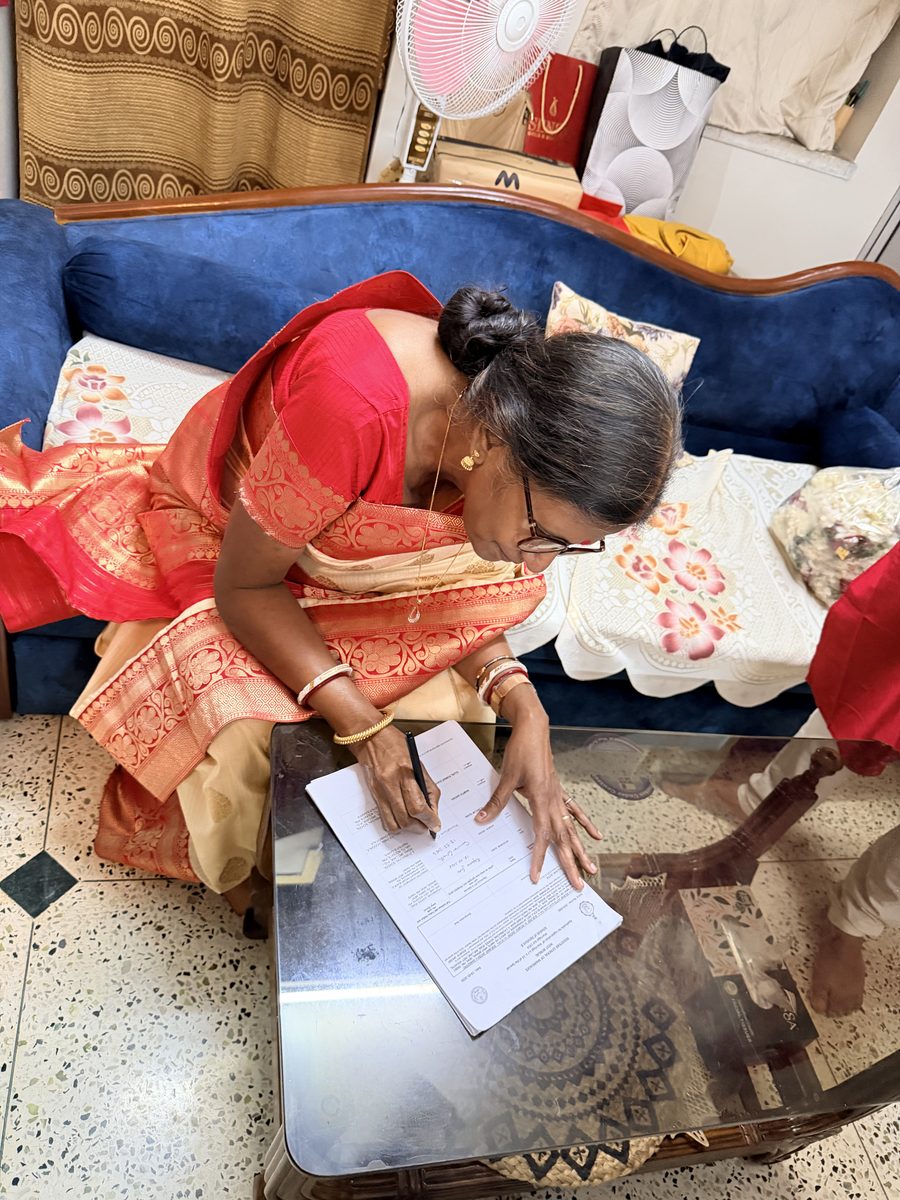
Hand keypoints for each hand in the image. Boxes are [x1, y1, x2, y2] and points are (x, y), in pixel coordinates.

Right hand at [352, 725, 440, 834]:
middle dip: (420, 826)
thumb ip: (427, 786)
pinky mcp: (374, 794)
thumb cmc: (396, 745)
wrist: (371, 738)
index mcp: (405, 772)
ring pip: (395, 823)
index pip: (418, 805)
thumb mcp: (417, 762)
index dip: (429, 819)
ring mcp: (380, 790)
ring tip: (417, 823)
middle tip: (428, 825)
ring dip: (409, 828)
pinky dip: (396, 824)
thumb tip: (433, 809)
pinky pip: (385, 819)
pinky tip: (403, 818)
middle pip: (407, 818)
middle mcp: (391, 783)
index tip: (435, 824)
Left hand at [475, 718, 600, 888]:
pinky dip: (584, 823)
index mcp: (541, 800)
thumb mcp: (506, 778)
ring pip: (572, 828)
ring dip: (581, 849)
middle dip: (570, 862)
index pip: (542, 835)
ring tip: (591, 867)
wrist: (534, 729)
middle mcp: (554, 801)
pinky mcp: (559, 790)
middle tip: (578, 885)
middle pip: (563, 838)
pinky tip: (595, 835)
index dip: (540, 857)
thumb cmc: (521, 751)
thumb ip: (497, 802)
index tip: (537, 875)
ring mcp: (559, 796)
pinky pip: (575, 811)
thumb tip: (482, 819)